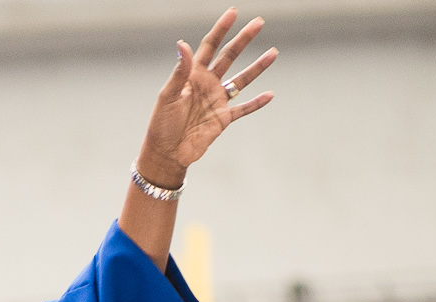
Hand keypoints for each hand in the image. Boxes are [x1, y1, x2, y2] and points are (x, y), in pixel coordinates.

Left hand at [138, 9, 277, 182]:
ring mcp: (217, 101)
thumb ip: (179, 71)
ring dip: (257, 67)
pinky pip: (244, 109)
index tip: (233, 12)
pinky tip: (270, 94)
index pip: (210, 46)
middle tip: (259, 22)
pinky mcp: (223, 119)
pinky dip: (257, 103)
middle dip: (244, 39)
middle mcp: (208, 84)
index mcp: (193, 75)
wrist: (167, 153)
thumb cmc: (162, 124)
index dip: (221, 28)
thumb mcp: (168, 95)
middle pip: (229, 56)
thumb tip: (182, 44)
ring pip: (242, 80)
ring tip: (273, 52)